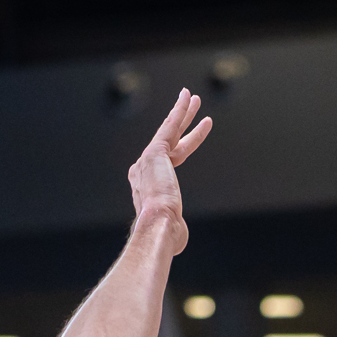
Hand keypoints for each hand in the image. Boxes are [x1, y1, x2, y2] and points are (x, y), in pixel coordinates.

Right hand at [127, 88, 213, 251]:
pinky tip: (188, 98)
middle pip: (167, 142)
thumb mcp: (171, 231)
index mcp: (144, 187)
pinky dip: (179, 110)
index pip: (165, 165)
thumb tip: (178, 240)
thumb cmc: (164, 233)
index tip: (186, 142)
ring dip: (182, 112)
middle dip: (180, 125)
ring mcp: (147, 160)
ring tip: (194, 97)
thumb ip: (174, 227)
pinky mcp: (155, 151)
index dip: (178, 150)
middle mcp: (142, 170)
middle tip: (191, 109)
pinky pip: (170, 126)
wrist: (156, 226)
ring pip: (169, 130)